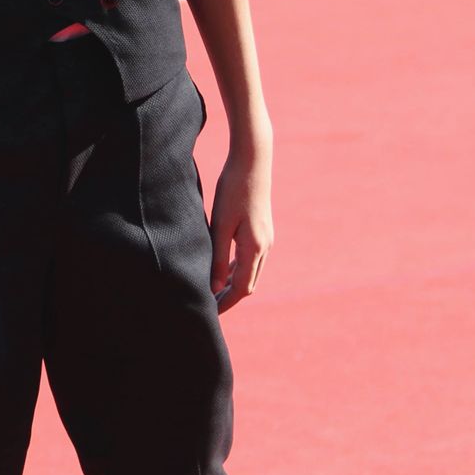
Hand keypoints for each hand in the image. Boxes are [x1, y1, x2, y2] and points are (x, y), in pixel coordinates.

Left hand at [209, 130, 273, 313]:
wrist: (253, 162)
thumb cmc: (233, 190)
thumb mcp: (220, 225)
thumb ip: (217, 257)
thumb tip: (213, 287)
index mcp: (254, 248)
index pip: (242, 288)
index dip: (226, 303)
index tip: (209, 312)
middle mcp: (264, 247)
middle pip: (248, 284)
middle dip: (229, 297)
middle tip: (208, 307)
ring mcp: (266, 239)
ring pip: (251, 271)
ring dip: (233, 283)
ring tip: (212, 291)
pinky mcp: (262, 230)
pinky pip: (251, 258)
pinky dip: (237, 268)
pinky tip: (223, 268)